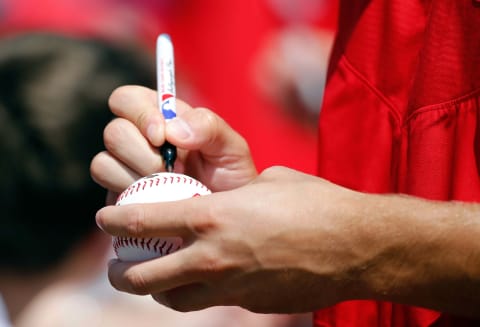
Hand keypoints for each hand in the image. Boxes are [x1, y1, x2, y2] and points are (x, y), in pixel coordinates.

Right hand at [90, 85, 256, 203]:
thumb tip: (171, 129)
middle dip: (141, 153)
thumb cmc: (232, 179)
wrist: (228, 222)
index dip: (138, 113)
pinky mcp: (120, 200)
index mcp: (162, 119)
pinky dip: (131, 200)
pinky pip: (107, 195)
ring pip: (103, 164)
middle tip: (172, 171)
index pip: (127, 99)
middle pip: (113, 132)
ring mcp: (126, 171)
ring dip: (136, 178)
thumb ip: (209, 127)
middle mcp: (138, 142)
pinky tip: (157, 205)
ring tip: (168, 189)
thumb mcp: (232, 148)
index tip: (162, 137)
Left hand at [96, 166, 368, 312]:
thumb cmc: (314, 203)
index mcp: (213, 216)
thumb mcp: (266, 184)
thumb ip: (234, 196)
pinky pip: (211, 301)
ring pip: (173, 299)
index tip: (105, 217)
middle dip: (120, 271)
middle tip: (115, 265)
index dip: (115, 220)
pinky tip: (207, 279)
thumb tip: (223, 202)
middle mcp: (212, 256)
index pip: (144, 221)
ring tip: (155, 279)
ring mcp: (230, 287)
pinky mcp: (250, 304)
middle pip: (144, 276)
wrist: (356, 246)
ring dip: (156, 290)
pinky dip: (197, 292)